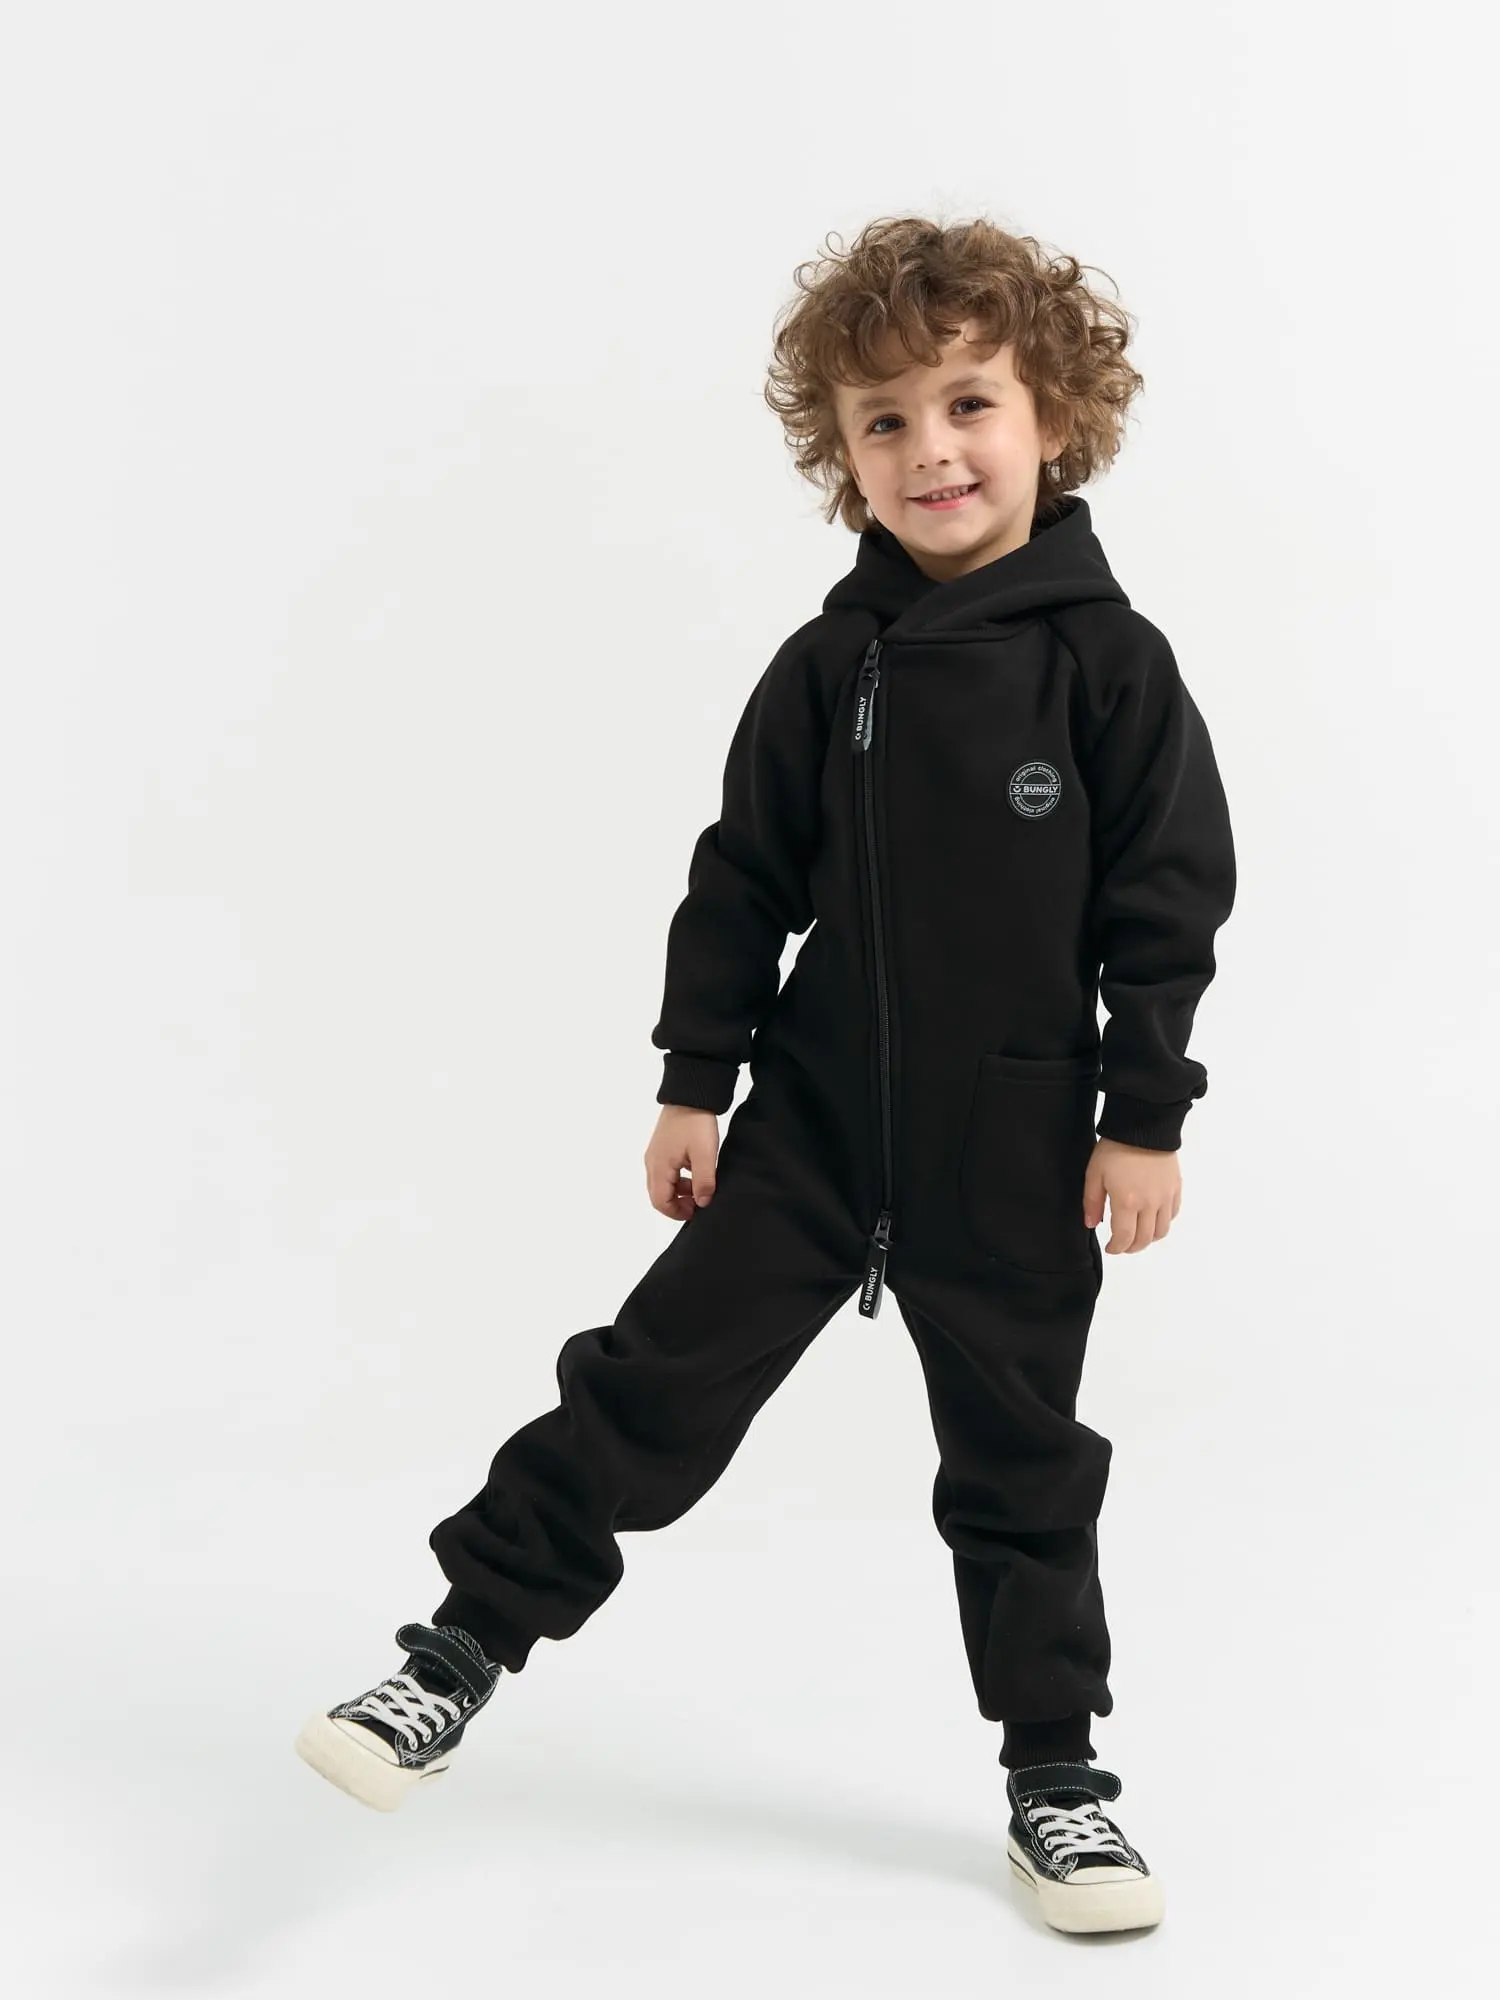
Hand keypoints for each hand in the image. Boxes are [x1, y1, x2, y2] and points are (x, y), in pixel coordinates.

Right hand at [644, 1104, 719, 1221]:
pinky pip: (665, 1171)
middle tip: (698, 1204)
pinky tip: (694, 1173)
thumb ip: (704, 1182)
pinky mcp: (661, 1147)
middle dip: (677, 1204)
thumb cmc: (696, 1124)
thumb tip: (702, 1203)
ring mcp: (655, 1154)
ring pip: (662, 1184)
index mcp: (659, 1167)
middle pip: (658, 1195)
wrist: (690, 1094)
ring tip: (699, 1188)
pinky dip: (678, 1179)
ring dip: (678, 1191)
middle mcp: (652, 1162)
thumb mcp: (705, 1155)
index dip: (677, 1213)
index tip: (696, 1212)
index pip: (660, 1202)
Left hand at [1083, 1137, 1181, 1253]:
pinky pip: (1172, 1214)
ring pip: (1162, 1230)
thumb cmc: (1115, 1148)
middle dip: (1132, 1247)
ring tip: (1138, 1234)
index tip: (1110, 1248)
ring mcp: (1166, 1197)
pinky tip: (1153, 1217)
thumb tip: (1091, 1224)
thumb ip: (1092, 1202)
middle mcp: (1150, 1204)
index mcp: (1127, 1202)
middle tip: (1123, 1245)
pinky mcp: (1176, 1188)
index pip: (1125, 1238)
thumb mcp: (1094, 1174)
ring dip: (1149, 1238)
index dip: (1117, 1248)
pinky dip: (1163, 1222)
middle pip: (1145, 1239)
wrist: (1144, 1125)